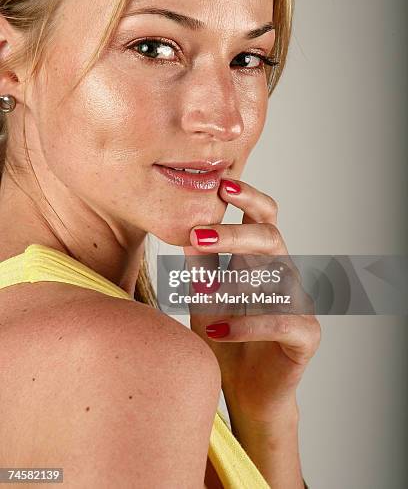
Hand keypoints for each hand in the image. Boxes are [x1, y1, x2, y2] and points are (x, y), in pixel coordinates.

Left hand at [183, 178, 320, 431]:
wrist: (245, 390)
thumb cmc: (224, 336)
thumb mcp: (204, 297)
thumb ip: (200, 268)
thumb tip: (187, 232)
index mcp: (260, 258)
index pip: (262, 215)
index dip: (248, 197)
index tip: (221, 185)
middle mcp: (283, 273)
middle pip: (270, 236)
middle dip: (235, 233)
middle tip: (199, 234)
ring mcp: (298, 301)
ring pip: (277, 276)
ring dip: (235, 281)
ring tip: (202, 290)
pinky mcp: (306, 333)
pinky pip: (280, 321)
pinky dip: (246, 324)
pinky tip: (216, 329)